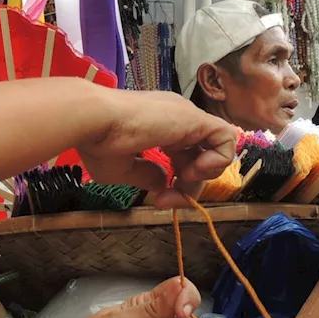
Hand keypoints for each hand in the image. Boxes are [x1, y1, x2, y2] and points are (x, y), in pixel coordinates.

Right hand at [78, 91, 235, 207]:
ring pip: (216, 147)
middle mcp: (175, 119)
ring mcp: (186, 116)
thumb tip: (162, 184)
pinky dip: (218, 160)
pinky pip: (226, 137)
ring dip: (204, 174)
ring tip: (182, 181)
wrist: (93, 121)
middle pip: (200, 157)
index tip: (160, 200)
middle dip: (189, 187)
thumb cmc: (98, 143)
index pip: (184, 157)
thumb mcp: (123, 170)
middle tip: (168, 201)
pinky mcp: (195, 118)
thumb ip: (147, 176)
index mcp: (157, 127)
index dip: (178, 184)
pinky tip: (193, 171)